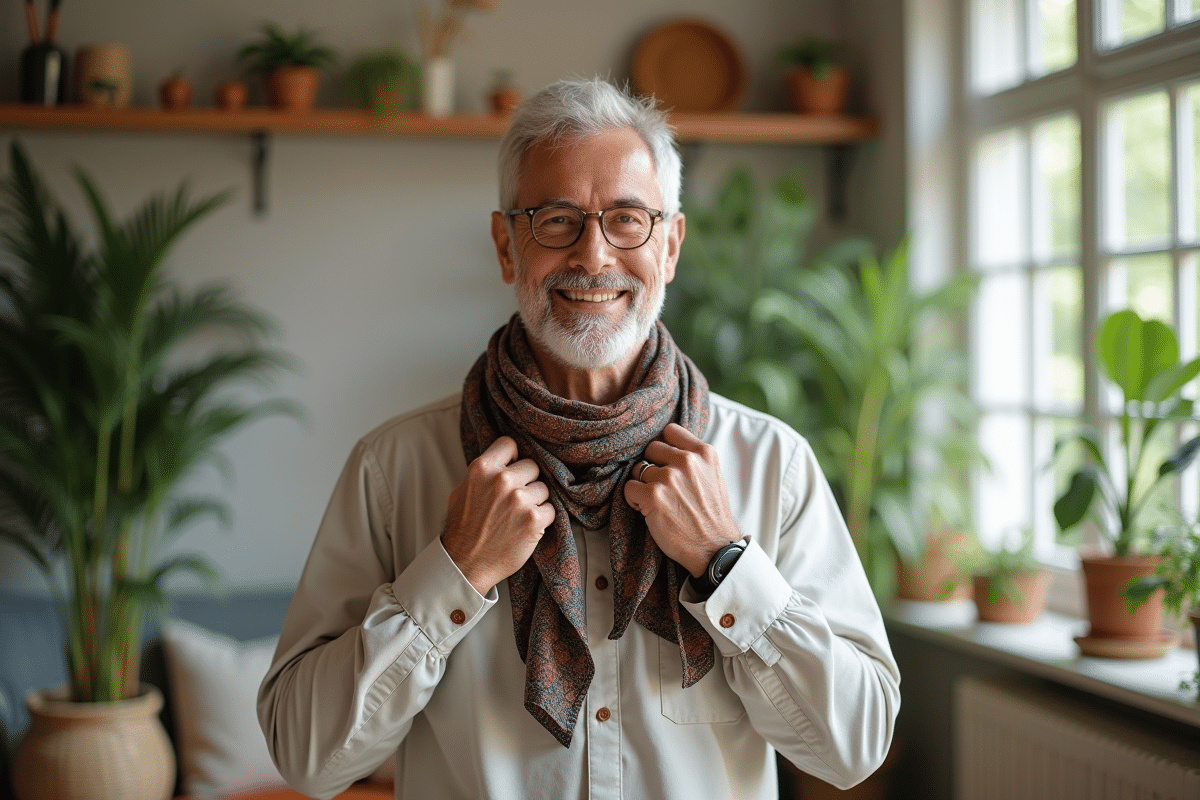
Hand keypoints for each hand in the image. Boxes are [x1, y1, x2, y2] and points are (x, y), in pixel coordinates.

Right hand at [441, 436, 555, 594]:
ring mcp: (519, 500)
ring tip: (519, 515)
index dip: (513, 457)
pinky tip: (527, 527)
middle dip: (527, 481)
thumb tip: (504, 458)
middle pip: (532, 466)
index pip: (510, 444)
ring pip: (543, 488)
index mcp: (482, 468)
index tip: (513, 468)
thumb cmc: (464, 527)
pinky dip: (543, 519)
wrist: (466, 563)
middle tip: (515, 499)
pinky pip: (551, 509)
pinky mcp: (533, 520)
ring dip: (536, 501)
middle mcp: (502, 480)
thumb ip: (483, 472)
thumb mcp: (463, 490)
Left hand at [623, 423, 741, 576]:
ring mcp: (669, 478)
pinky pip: (629, 488)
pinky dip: (634, 500)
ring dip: (643, 485)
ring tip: (659, 501)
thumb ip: (693, 457)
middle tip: (663, 487)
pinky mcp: (653, 496)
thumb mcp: (712, 475)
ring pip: (638, 470)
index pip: (669, 431)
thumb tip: (666, 444)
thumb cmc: (710, 515)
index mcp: (704, 452)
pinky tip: (649, 510)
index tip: (665, 461)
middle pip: (651, 448)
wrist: (714, 548)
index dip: (664, 447)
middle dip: (652, 466)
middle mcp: (687, 461)